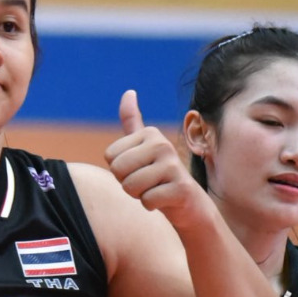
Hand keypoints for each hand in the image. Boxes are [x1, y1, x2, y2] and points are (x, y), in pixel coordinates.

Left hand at [104, 90, 208, 230]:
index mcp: (150, 133)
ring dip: (139, 195)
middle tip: (146, 182)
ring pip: (130, 187)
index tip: (139, 169)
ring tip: (155, 189)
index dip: (120, 170)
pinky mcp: (181, 188)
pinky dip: (151, 205)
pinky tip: (164, 200)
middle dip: (127, 183)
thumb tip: (128, 91)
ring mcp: (174, 166)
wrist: (187, 202)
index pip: (110, 156)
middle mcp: (163, 144)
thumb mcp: (142, 147)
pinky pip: (146, 201)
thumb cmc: (158, 176)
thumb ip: (133, 121)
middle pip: (118, 170)